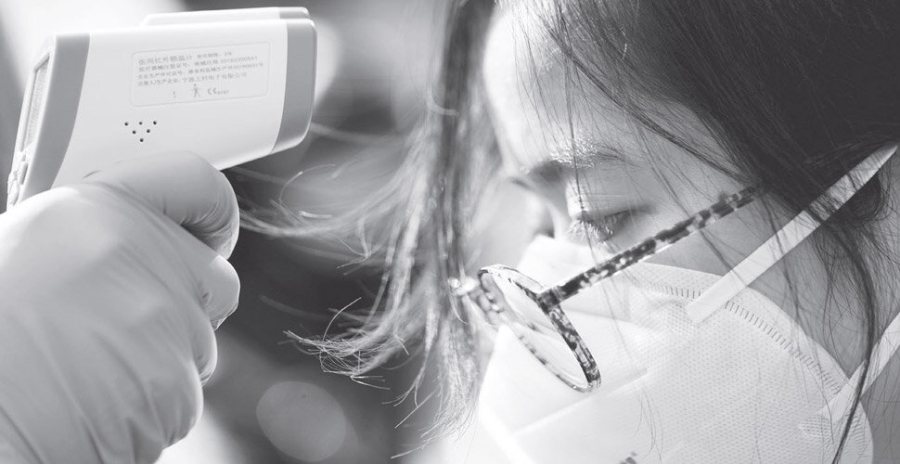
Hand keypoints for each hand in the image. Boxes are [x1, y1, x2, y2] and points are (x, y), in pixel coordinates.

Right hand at [0, 153, 239, 462]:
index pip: (195, 182)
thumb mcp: (19, 250)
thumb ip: (85, 237)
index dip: (210, 207)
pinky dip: (154, 403)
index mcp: (94, 210)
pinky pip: (184, 392)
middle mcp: (141, 258)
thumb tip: (119, 242)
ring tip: (92, 368)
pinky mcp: (175, 387)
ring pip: (200, 341)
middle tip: (133, 321)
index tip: (210, 225)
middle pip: (215, 277)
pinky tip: (98, 403)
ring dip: (163, 356)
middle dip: (188, 300)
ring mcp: (166, 325)